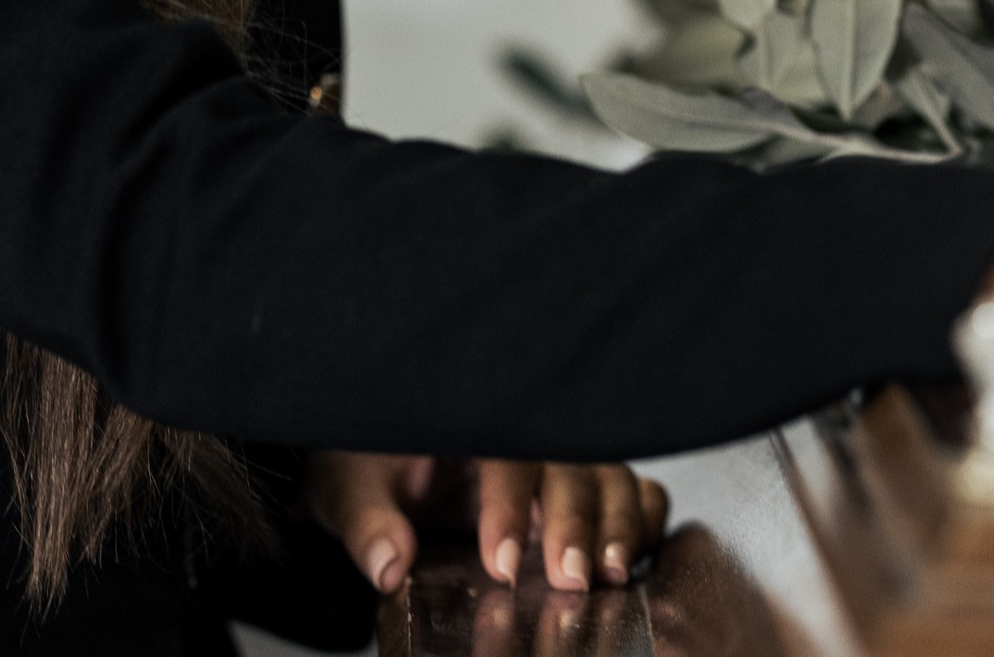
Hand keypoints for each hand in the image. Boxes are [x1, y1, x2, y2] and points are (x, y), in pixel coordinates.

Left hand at [307, 453, 671, 593]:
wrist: (381, 462)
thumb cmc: (370, 460)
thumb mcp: (351, 485)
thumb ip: (369, 523)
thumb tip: (389, 562)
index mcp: (472, 416)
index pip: (505, 452)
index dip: (509, 506)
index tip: (502, 565)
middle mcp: (526, 429)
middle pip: (570, 462)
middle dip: (576, 522)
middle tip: (569, 577)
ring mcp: (559, 457)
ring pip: (609, 472)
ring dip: (617, 521)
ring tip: (610, 573)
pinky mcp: (581, 487)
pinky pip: (632, 488)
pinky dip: (642, 517)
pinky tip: (632, 556)